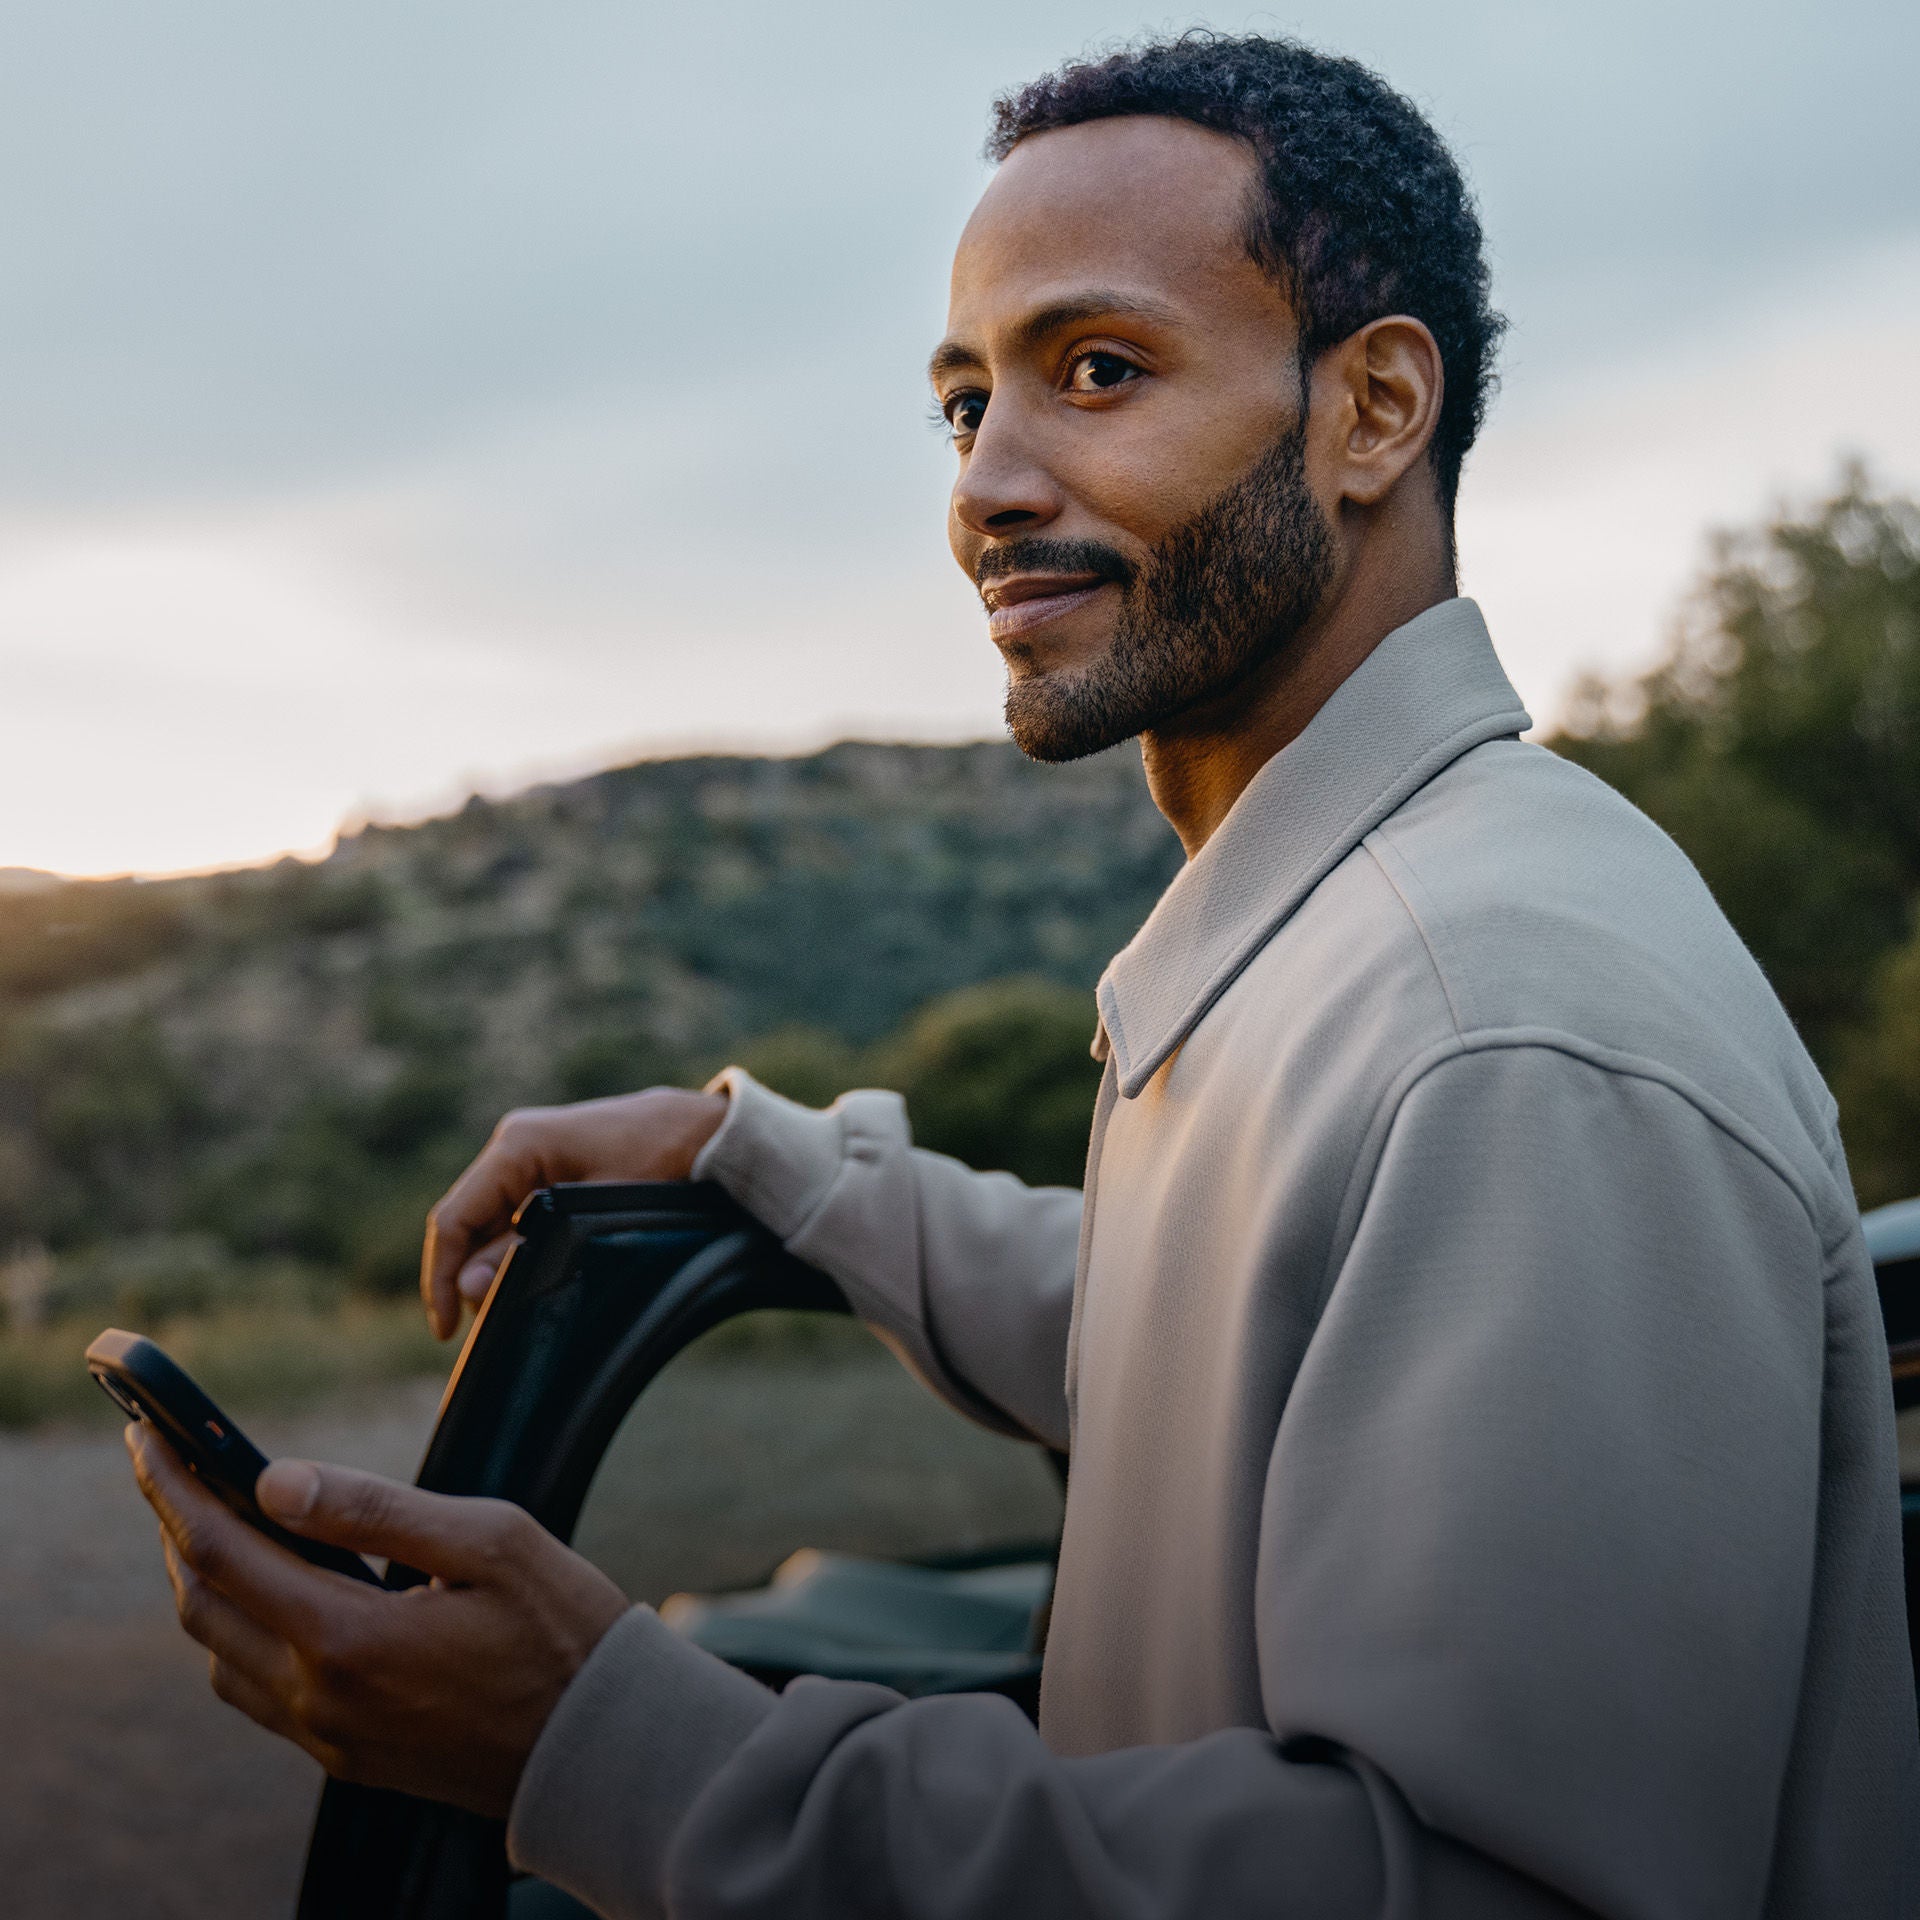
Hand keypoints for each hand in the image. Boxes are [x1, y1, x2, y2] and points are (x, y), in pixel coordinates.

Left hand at [127, 1423, 628, 1817]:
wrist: (602, 1747)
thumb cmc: (562, 1628)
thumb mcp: (490, 1540)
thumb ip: (377, 1510)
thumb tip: (275, 1481)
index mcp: (349, 1637)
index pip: (222, 1552)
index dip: (173, 1489)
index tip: (147, 1437)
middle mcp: (320, 1697)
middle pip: (203, 1606)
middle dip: (175, 1529)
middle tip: (172, 1465)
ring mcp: (330, 1736)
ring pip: (220, 1656)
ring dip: (203, 1585)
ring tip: (214, 1520)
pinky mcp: (349, 1757)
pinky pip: (258, 1693)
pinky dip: (237, 1633)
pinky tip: (267, 1596)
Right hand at [421, 1086, 728, 1337]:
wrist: (704, 1131)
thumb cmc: (659, 1164)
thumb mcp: (595, 1216)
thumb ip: (530, 1249)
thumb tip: (472, 1286)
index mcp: (517, 1146)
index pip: (454, 1218)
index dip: (442, 1278)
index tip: (445, 1330)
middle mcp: (514, 1146)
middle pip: (468, 1224)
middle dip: (471, 1279)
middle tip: (489, 1331)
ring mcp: (531, 1156)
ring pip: (490, 1224)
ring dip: (494, 1268)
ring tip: (512, 1312)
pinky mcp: (550, 1168)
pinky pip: (516, 1217)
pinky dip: (516, 1251)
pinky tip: (531, 1283)